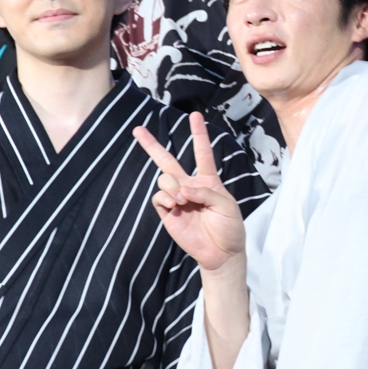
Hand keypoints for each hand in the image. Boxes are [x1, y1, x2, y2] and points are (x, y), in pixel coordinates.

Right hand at [133, 112, 244, 271]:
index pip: (202, 152)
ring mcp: (177, 198)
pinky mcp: (167, 212)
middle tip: (138, 130)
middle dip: (152, 145)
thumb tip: (183, 189)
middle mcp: (189, 185)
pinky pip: (158, 197)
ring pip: (164, 178)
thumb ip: (206, 192)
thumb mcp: (227, 206)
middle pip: (168, 160)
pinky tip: (174, 204)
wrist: (221, 253)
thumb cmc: (229, 227)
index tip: (195, 115)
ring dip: (171, 185)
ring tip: (182, 200)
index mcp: (208, 180)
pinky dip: (164, 197)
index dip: (198, 134)